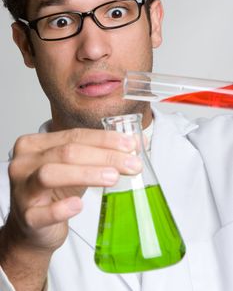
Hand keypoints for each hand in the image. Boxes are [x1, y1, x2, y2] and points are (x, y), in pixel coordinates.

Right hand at [6, 128, 141, 251]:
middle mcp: (24, 163)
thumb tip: (135, 143)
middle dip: (104, 156)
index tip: (130, 145)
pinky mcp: (26, 217)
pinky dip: (62, 208)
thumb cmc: (53, 192)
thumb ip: (98, 153)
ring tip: (113, 177)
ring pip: (51, 174)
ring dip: (86, 174)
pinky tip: (79, 205)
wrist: (33, 226)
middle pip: (66, 152)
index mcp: (35, 144)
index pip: (74, 136)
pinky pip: (42, 212)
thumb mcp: (75, 167)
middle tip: (131, 164)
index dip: (104, 139)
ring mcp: (22, 190)